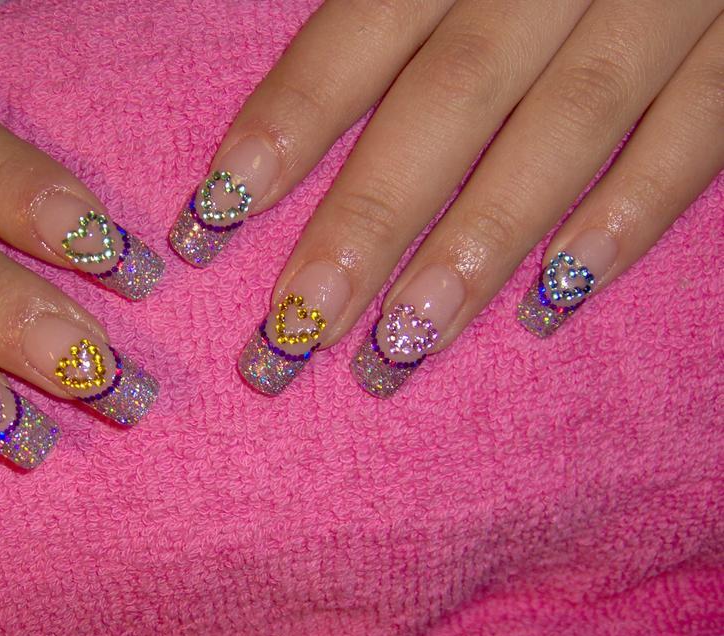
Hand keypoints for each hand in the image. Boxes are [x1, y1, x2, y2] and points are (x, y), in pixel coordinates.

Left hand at [168, 0, 722, 395]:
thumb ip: (385, 4)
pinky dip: (630, 218)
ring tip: (404, 346)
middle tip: (301, 325)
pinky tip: (552, 303)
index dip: (289, 123)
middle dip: (371, 219)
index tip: (216, 218)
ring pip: (566, 128)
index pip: (362, 34)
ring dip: (479, 245)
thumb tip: (287, 109)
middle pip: (450, 98)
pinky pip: (698, 133)